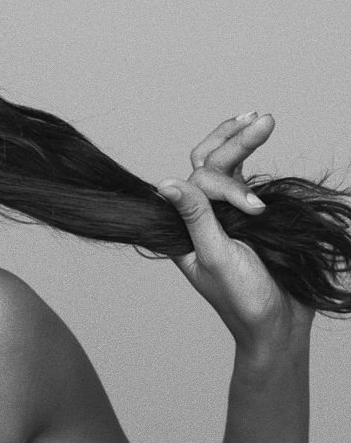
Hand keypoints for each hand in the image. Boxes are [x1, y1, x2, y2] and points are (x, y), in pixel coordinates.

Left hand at [156, 113, 313, 356]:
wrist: (278, 326)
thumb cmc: (244, 300)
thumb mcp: (217, 259)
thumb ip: (197, 220)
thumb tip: (165, 183)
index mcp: (181, 228)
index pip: (197, 184)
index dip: (227, 188)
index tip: (256, 211)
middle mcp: (197, 216)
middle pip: (208, 165)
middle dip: (234, 140)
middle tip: (263, 118)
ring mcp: (222, 214)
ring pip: (225, 165)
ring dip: (241, 140)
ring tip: (263, 116)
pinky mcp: (247, 216)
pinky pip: (243, 177)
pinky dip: (250, 154)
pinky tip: (258, 132)